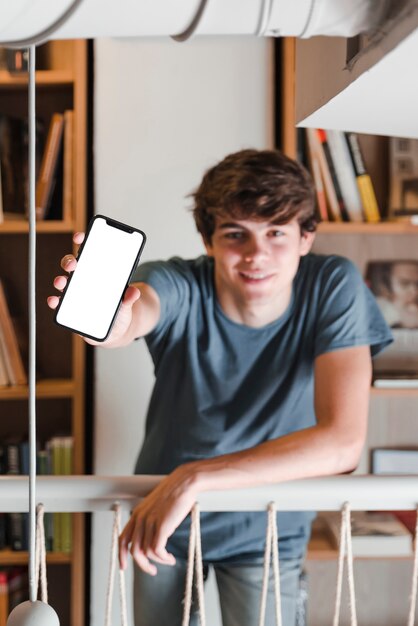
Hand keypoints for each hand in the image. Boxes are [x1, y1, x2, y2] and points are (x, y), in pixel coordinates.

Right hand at [47, 231, 140, 345]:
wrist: (118, 329)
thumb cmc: (121, 311)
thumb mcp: (128, 304)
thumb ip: (130, 298)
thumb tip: (134, 291)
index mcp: (98, 273)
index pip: (89, 253)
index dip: (83, 242)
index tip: (80, 237)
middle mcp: (84, 281)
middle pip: (73, 266)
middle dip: (70, 262)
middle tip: (73, 264)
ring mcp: (75, 294)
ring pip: (64, 282)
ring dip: (60, 280)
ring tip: (62, 282)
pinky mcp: (70, 309)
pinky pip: (59, 303)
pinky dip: (55, 301)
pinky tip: (54, 301)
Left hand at [119, 464, 198, 575]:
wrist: (184, 483)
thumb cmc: (174, 494)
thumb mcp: (156, 507)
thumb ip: (149, 520)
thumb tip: (150, 539)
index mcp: (137, 514)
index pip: (122, 538)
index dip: (121, 555)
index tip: (123, 567)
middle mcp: (140, 519)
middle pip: (134, 551)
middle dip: (142, 565)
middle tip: (152, 571)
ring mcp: (150, 522)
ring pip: (147, 552)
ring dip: (158, 561)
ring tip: (168, 560)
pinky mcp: (162, 526)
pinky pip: (157, 550)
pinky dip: (163, 558)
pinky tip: (170, 558)